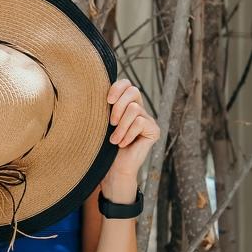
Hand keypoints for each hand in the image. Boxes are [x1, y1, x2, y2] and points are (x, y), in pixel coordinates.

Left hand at [101, 79, 159, 201]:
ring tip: (114, 140)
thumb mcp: (103, 120)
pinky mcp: (154, 129)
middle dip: (118, 106)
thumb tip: (98, 86)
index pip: (126, 83)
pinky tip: (123, 144)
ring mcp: (148, 118)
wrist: (113, 167)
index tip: (107, 100)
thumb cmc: (103, 144)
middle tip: (111, 123)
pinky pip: (140, 122)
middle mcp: (139, 108)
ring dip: (121, 126)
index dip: (118, 87)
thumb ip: (108, 105)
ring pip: (134, 109)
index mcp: (125, 103)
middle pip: (133, 90)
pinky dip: (128, 134)